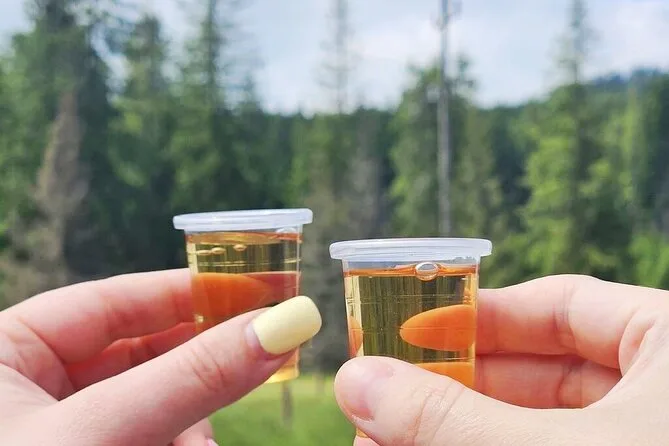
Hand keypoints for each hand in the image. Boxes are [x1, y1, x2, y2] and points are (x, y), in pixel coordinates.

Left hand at [0, 269, 320, 444]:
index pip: (120, 300)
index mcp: (11, 349)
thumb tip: (278, 326)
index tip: (260, 291)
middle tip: (260, 360)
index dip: (193, 293)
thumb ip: (190, 378)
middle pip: (146, 352)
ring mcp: (66, 429)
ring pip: (157, 402)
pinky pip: (153, 438)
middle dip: (200, 370)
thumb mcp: (98, 434)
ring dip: (191, 426)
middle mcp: (37, 384)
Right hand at [334, 274, 668, 444]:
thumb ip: (449, 419)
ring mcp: (648, 444)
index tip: (409, 332)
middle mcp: (665, 395)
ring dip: (459, 433)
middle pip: (540, 370)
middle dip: (453, 387)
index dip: (477, 317)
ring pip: (538, 425)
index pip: (561, 305)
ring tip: (386, 443)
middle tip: (382, 400)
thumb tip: (359, 381)